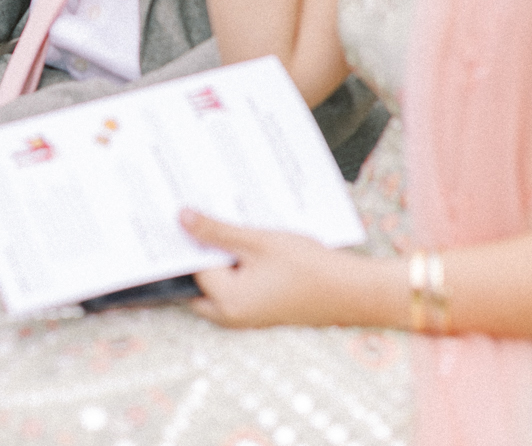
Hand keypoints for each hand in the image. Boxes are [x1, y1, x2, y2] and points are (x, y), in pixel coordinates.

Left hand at [182, 210, 364, 329]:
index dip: (189, 238)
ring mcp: (247, 317)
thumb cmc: (307, 266)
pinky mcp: (260, 311)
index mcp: (227, 301)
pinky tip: (245, 243)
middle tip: (195, 219)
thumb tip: (182, 219)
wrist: (350, 291)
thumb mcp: (258, 241)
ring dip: (218, 259)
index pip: (193, 266)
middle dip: (198, 253)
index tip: (182, 213)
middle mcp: (232, 316)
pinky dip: (235, 268)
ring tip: (223, 226)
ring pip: (217, 285)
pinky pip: (236, 288)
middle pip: (198, 282)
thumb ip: (217, 232)